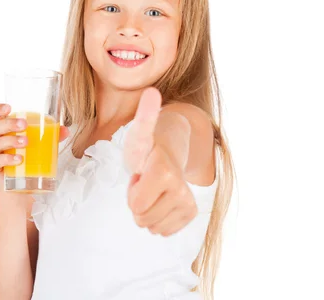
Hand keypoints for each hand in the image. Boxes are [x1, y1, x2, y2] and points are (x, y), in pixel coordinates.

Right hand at [0, 104, 68, 187]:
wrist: (20, 184)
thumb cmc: (26, 156)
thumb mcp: (39, 144)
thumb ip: (51, 136)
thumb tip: (65, 130)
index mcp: (1, 129)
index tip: (9, 108)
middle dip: (9, 124)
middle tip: (24, 125)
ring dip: (11, 141)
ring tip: (25, 142)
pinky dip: (7, 159)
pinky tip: (19, 159)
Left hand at [124, 88, 196, 236]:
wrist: (170, 154)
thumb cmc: (148, 147)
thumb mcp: (139, 134)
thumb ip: (145, 116)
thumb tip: (152, 91)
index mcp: (164, 170)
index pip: (137, 204)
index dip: (132, 191)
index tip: (140, 172)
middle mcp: (180, 186)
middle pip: (141, 218)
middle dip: (136, 201)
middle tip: (143, 181)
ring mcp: (187, 201)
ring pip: (151, 226)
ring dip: (146, 209)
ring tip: (151, 188)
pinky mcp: (190, 212)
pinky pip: (163, 231)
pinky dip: (157, 219)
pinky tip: (160, 199)